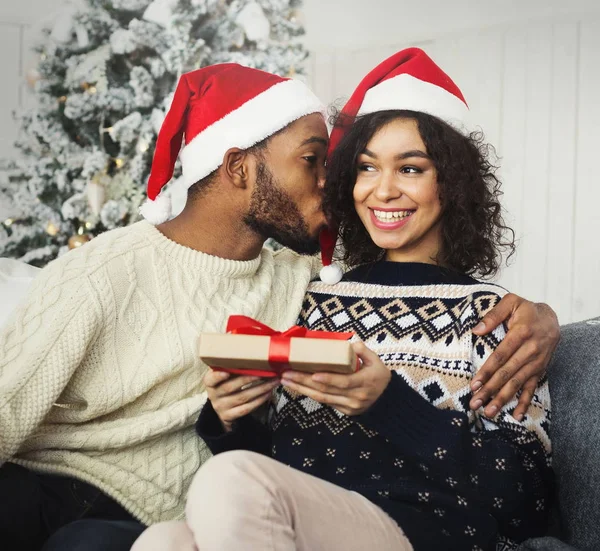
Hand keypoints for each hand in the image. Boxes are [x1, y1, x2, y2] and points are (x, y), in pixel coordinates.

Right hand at [204, 369, 278, 431]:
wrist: (222, 406)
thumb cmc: (226, 383)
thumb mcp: (223, 374)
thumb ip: (230, 365)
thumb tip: (247, 350)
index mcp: (210, 383)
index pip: (210, 379)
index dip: (217, 376)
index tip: (226, 372)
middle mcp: (214, 395)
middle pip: (231, 387)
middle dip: (249, 379)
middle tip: (266, 372)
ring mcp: (221, 407)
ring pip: (242, 397)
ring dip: (260, 389)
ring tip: (273, 381)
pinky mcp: (230, 416)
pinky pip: (246, 409)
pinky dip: (259, 400)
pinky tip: (268, 393)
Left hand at [280, 342, 390, 415]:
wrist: (387, 400)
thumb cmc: (379, 376)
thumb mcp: (377, 361)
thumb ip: (364, 351)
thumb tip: (350, 345)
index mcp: (364, 382)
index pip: (343, 382)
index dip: (327, 379)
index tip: (312, 374)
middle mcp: (355, 397)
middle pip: (326, 390)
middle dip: (304, 382)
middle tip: (286, 374)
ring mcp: (349, 406)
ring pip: (322, 398)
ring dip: (302, 390)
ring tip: (286, 381)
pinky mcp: (344, 411)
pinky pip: (325, 402)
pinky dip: (310, 394)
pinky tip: (297, 387)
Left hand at [470, 294, 559, 418]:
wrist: (551, 318)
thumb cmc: (526, 310)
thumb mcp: (511, 302)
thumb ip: (493, 315)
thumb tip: (476, 330)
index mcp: (521, 333)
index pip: (501, 356)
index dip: (487, 371)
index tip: (474, 384)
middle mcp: (531, 350)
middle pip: (507, 373)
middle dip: (491, 390)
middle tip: (475, 403)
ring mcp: (536, 362)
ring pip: (518, 383)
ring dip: (503, 399)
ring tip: (488, 412)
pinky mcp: (540, 369)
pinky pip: (532, 388)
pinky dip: (525, 402)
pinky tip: (516, 415)